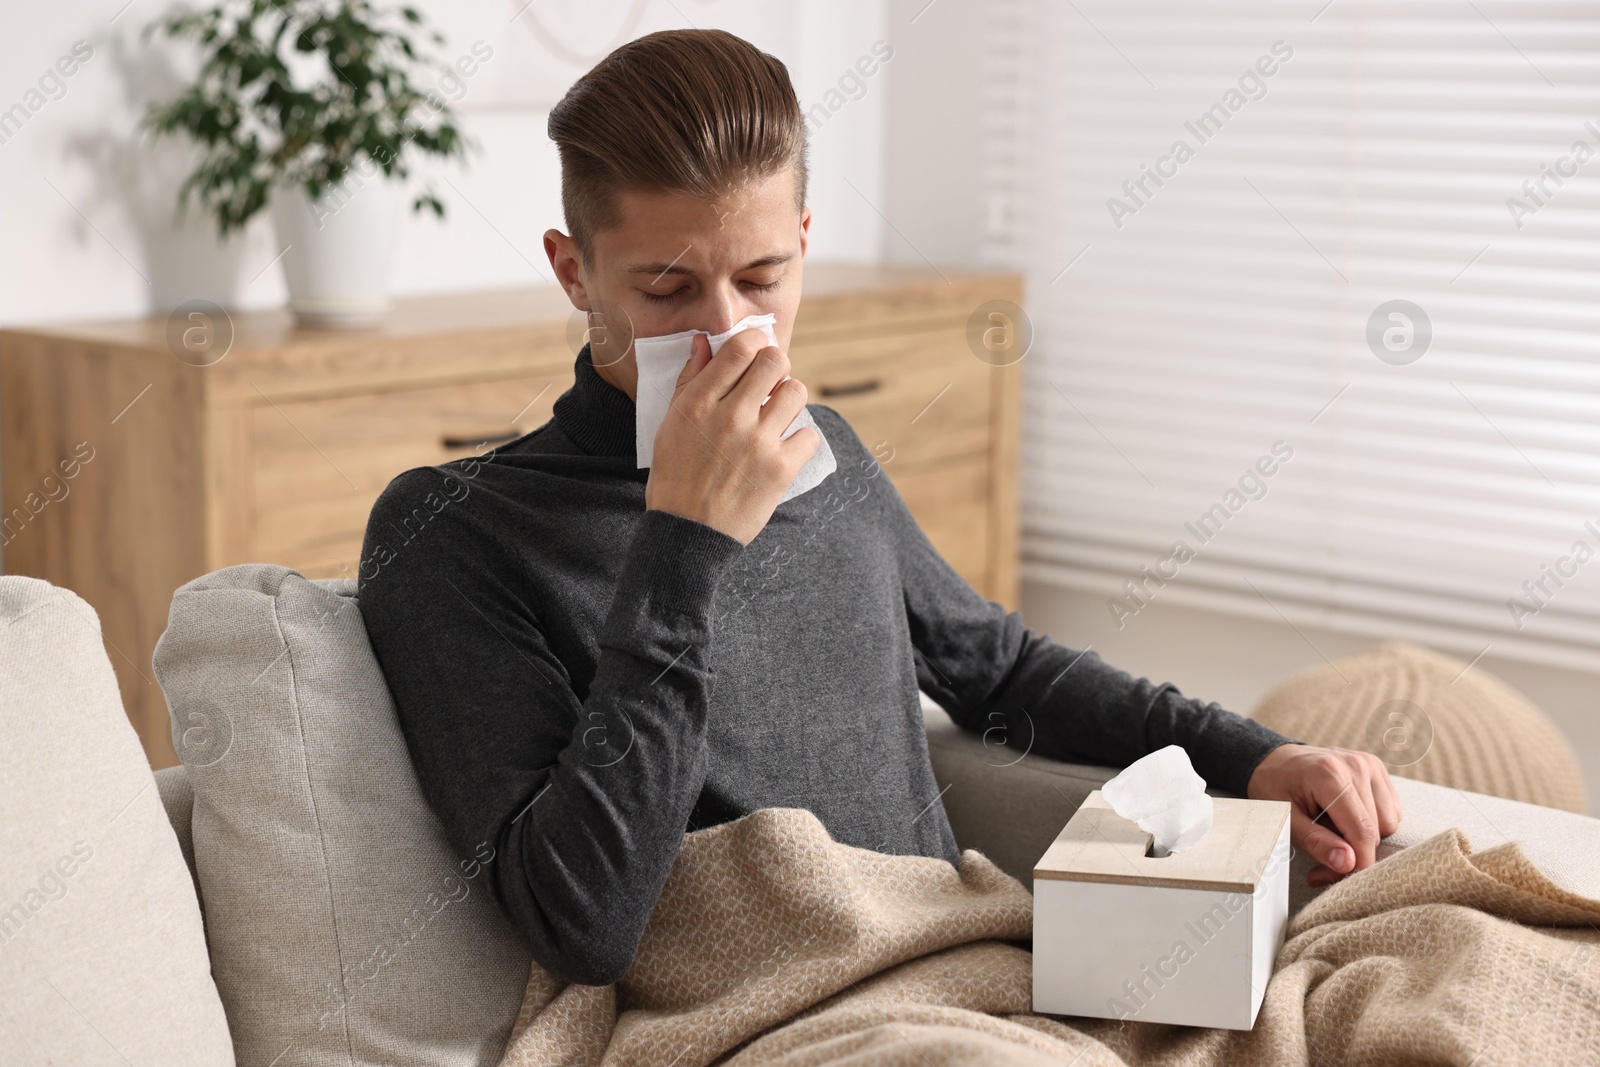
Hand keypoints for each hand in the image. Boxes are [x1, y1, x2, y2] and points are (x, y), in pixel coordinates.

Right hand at [644, 328, 818, 545]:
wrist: (688, 533)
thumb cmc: (676, 477)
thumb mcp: (670, 424)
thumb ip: (690, 380)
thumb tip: (705, 342)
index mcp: (698, 403)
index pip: (740, 347)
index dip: (755, 342)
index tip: (754, 355)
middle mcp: (731, 417)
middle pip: (775, 361)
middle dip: (775, 367)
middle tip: (768, 386)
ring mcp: (758, 443)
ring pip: (797, 392)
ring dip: (789, 401)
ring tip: (776, 417)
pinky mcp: (780, 469)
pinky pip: (809, 435)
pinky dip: (799, 441)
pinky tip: (783, 450)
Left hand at [1246, 743, 1401, 886]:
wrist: (1275, 761)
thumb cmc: (1276, 789)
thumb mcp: (1286, 819)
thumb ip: (1316, 842)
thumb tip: (1348, 864)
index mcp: (1330, 774)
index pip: (1362, 830)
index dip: (1359, 863)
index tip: (1343, 879)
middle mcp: (1356, 765)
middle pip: (1376, 830)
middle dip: (1355, 852)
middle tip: (1324, 855)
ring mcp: (1370, 764)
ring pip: (1388, 823)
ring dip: (1365, 836)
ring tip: (1333, 828)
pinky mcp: (1377, 769)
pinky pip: (1391, 811)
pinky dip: (1372, 822)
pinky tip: (1346, 815)